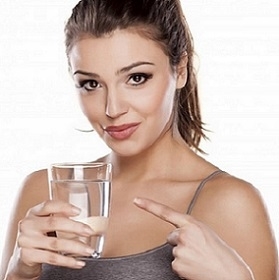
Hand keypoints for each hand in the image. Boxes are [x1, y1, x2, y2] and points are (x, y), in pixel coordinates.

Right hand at [7, 200, 94, 278]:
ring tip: (88, 250)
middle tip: (89, 231)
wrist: (22, 257)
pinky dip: (67, 261)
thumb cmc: (39, 236)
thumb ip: (60, 217)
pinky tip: (78, 262)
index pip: (48, 205)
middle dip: (75, 227)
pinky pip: (51, 258)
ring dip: (75, 247)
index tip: (79, 211)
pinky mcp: (27, 256)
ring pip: (55, 243)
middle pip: (54, 222)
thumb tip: (83, 220)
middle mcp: (28, 224)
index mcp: (34, 212)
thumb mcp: (45, 223)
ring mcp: (26, 240)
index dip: (64, 207)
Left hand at [134, 197, 253, 279]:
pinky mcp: (178, 264)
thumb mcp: (208, 234)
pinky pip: (175, 264)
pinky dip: (184, 267)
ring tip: (200, 260)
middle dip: (181, 242)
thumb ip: (191, 229)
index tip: (136, 200)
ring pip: (174, 251)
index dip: (149, 205)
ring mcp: (180, 249)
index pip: (166, 212)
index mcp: (193, 223)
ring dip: (184, 256)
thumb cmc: (223, 255)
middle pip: (171, 236)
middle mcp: (184, 234)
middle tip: (198, 250)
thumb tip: (178, 234)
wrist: (232, 276)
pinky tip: (196, 268)